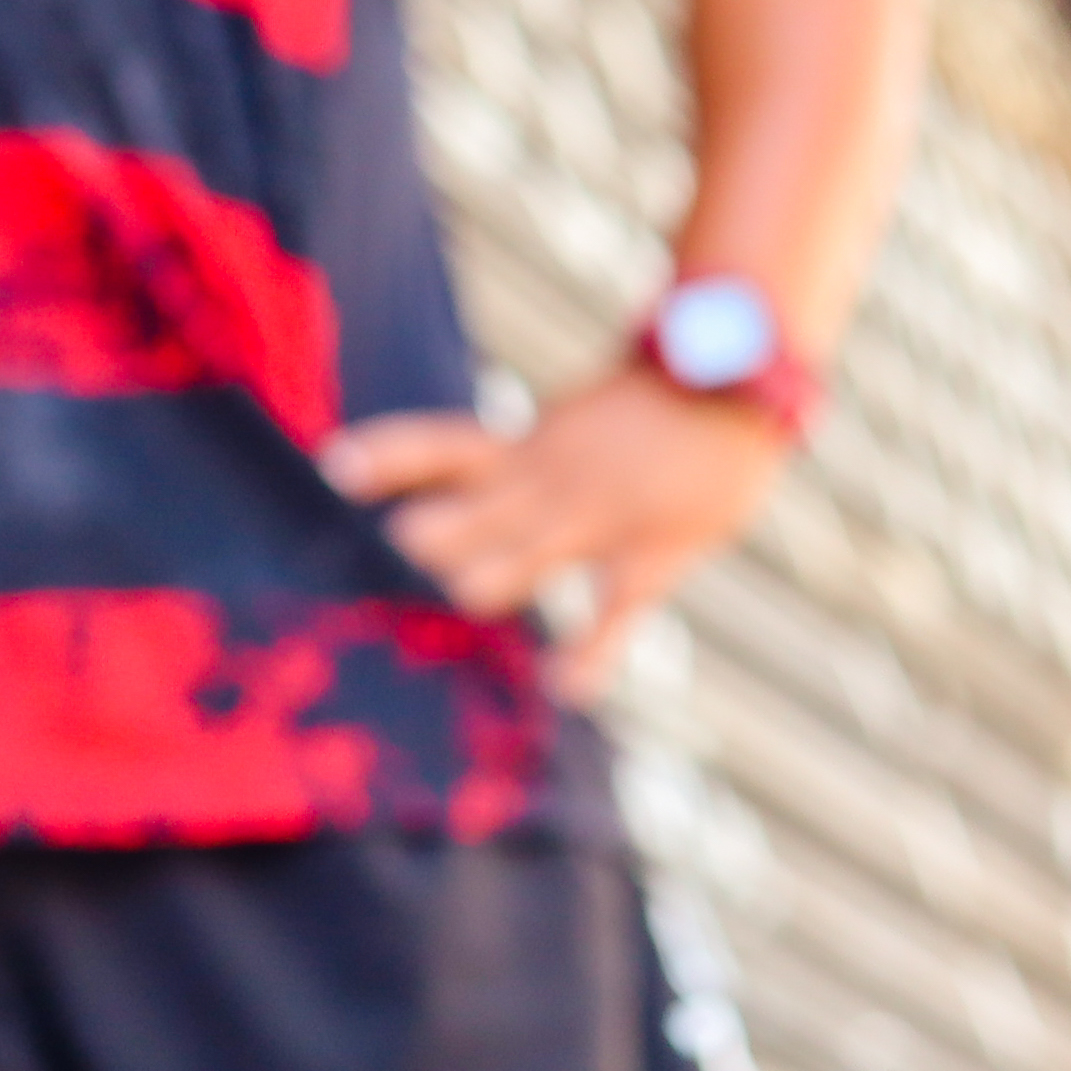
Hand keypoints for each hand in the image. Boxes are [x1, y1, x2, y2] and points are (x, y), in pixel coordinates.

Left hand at [326, 368, 790, 695]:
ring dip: (500, 571)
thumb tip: (442, 498)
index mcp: (527, 446)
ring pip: (536, 552)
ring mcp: (601, 519)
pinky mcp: (652, 557)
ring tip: (466, 589)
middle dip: (446, 528)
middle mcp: (552, 480)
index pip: (443, 447)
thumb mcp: (570, 426)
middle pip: (483, 508)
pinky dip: (595, 650)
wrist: (737, 382)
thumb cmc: (646, 412)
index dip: (389, 457)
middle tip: (409, 538)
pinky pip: (618, 609)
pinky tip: (567, 688)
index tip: (333, 464)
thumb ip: (518, 467)